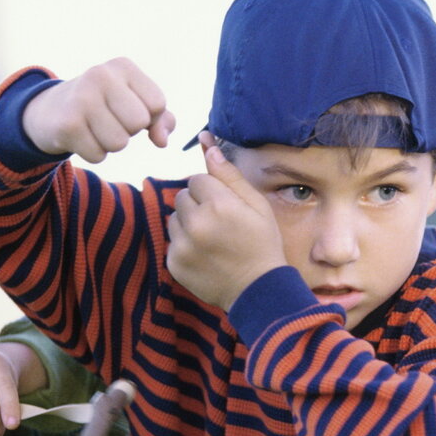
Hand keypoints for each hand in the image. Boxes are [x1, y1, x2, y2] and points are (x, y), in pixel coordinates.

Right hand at [22, 57, 175, 162]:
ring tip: (95, 128)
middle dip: (129, 130)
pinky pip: (98, 155)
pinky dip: (94, 153)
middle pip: (139, 122)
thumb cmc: (106, 107)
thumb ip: (162, 120)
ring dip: (110, 144)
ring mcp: (81, 98)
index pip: (157, 103)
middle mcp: (101, 75)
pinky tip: (82, 137)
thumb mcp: (136, 103)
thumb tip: (162, 142)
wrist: (52, 111)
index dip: (149, 117)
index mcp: (123, 66)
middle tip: (110, 120)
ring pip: (119, 143)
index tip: (128, 109)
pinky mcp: (67, 124)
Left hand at [167, 133, 287, 309]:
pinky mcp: (174, 263)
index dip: (212, 191)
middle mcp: (196, 223)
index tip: (225, 206)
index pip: (197, 179)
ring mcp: (182, 245)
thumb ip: (230, 175)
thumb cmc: (263, 244)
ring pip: (174, 218)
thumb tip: (207, 145)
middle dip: (198, 204)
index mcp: (218, 204)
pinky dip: (185, 246)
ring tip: (211, 239)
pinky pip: (173, 242)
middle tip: (219, 223)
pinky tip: (205, 255)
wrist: (258, 290)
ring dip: (188, 224)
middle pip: (182, 196)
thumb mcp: (257, 206)